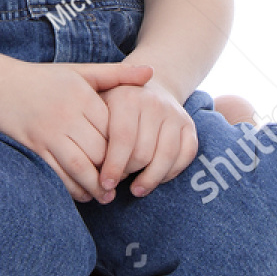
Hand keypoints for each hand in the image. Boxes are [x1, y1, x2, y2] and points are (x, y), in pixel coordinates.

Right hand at [0, 60, 153, 202]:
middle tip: (125, 182)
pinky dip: (72, 188)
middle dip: (113, 170)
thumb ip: (117, 73)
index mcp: (81, 96)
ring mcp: (47, 133)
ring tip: (107, 195)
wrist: (0, 87)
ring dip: (95, 186)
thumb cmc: (46, 79)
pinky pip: (56, 173)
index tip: (135, 159)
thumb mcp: (81, 72)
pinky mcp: (33, 147)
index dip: (126, 148)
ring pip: (79, 167)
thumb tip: (151, 72)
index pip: (113, 129)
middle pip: (99, 151)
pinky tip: (83, 193)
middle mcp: (65, 115)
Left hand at [97, 75, 198, 198]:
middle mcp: (154, 103)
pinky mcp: (189, 125)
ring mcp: (174, 114)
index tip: (104, 184)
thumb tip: (86, 166)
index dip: (113, 166)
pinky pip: (185, 155)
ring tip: (136, 190)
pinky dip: (171, 172)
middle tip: (116, 183)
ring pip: (165, 156)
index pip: (122, 140)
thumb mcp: (97, 105)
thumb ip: (91, 129)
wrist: (149, 85)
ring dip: (150, 179)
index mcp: (128, 98)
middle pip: (143, 152)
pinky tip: (156, 180)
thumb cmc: (114, 104)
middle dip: (128, 173)